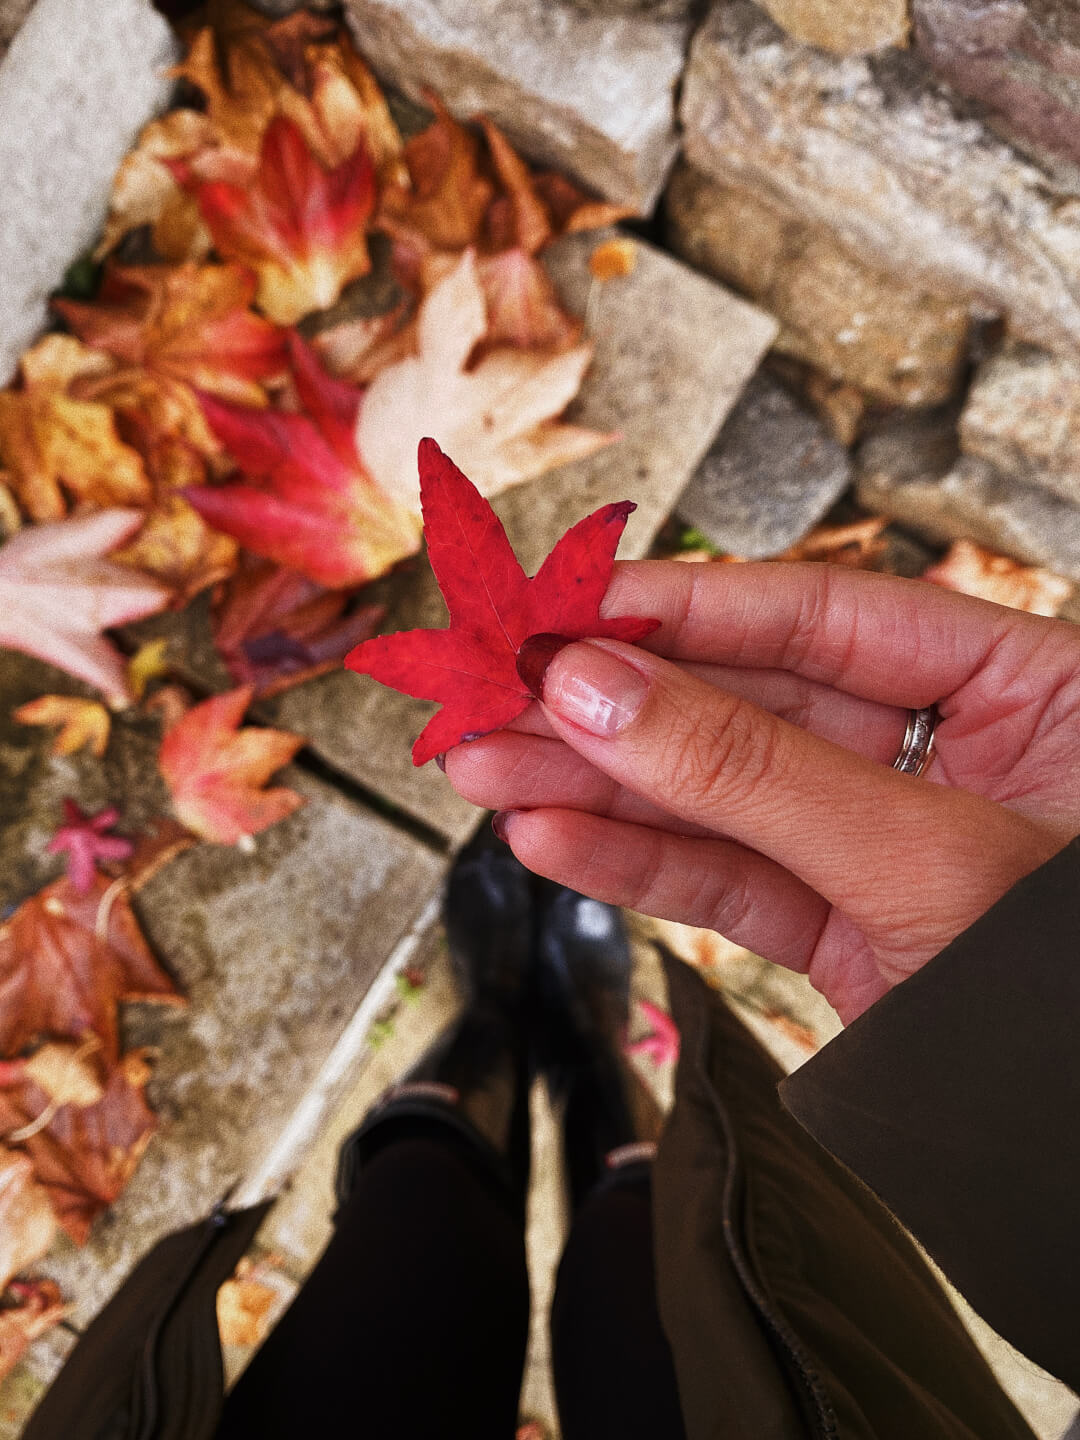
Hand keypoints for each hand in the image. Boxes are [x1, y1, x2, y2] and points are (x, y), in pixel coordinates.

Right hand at [442, 561, 1079, 1021]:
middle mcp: (953, 755)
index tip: (574, 611)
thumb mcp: (926, 858)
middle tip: (500, 693)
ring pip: (719, 798)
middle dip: (613, 705)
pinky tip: (554, 837)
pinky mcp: (845, 928)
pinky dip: (636, 867)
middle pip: (750, 703)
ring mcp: (889, 846)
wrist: (1074, 1162)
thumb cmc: (1070, 990)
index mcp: (1027, 687)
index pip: (826, 617)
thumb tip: (605, 692)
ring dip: (594, 786)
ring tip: (487, 767)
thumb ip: (757, 774)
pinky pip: (727, 882)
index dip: (686, 610)